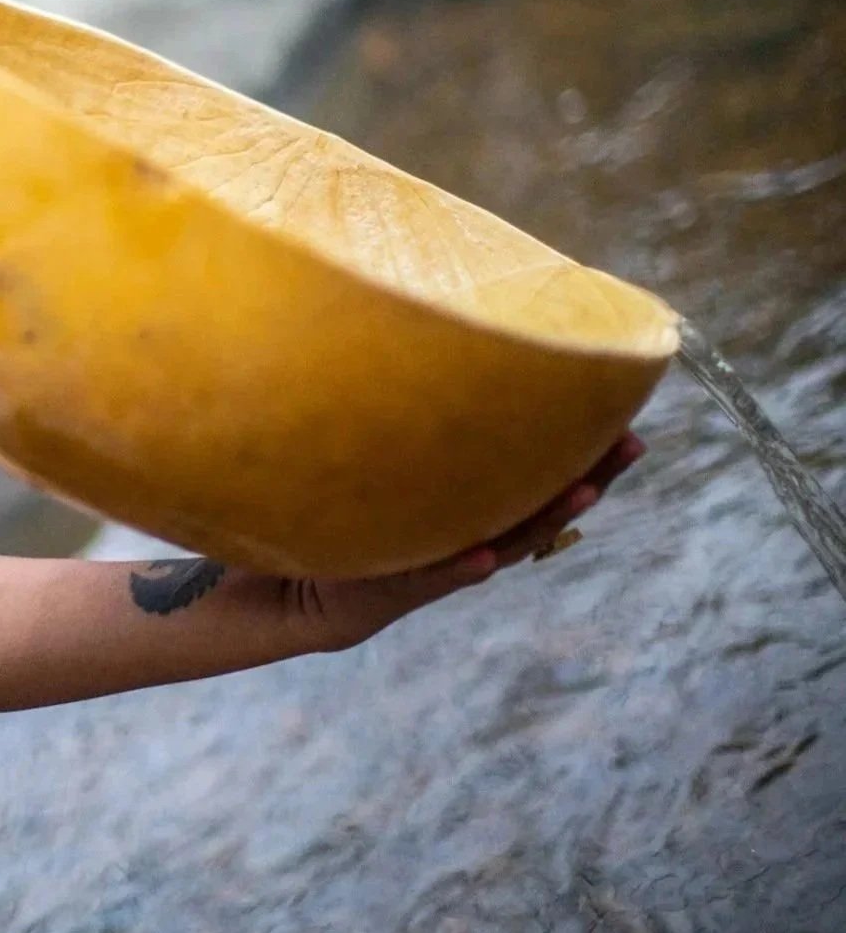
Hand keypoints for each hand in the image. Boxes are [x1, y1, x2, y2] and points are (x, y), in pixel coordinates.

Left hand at [287, 432, 647, 652]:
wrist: (301, 588)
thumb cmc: (346, 516)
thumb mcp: (387, 470)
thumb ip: (412, 431)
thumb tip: (419, 344)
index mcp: (473, 510)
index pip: (539, 477)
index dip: (585, 452)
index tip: (624, 414)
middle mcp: (469, 537)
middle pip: (540, 507)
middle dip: (589, 477)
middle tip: (631, 443)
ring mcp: (438, 562)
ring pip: (505, 542)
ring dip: (544, 518)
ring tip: (583, 490)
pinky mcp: (395, 586)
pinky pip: (432, 574)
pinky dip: (461, 566)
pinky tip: (486, 555)